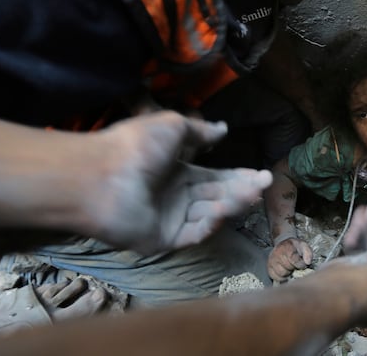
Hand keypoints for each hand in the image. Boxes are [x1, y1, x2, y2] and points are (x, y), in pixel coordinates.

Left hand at [85, 112, 271, 253]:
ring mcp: (169, 219)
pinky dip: (210, 223)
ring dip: (232, 203)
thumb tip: (223, 129)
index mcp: (176, 171)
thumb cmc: (136, 146)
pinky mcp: (163, 239)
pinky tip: (221, 209)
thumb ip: (200, 132)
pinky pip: (193, 233)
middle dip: (242, 189)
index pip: (214, 177)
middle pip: (217, 195)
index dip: (238, 175)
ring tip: (252, 192)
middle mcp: (175, 196)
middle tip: (266, 183)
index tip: (261, 173)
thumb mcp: (172, 126)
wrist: (101, 176)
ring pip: (209, 213)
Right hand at [267, 237, 312, 281]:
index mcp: (287, 247)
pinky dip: (282, 277)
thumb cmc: (295, 247)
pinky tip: (285, 272)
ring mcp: (272, 261)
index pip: (293, 259)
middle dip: (294, 268)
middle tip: (296, 266)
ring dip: (288, 273)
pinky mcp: (269, 267)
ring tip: (290, 269)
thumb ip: (308, 253)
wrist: (284, 245)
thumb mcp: (304, 246)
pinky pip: (275, 277)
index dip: (299, 264)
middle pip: (288, 267)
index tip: (303, 265)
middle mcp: (277, 253)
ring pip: (282, 273)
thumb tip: (308, 262)